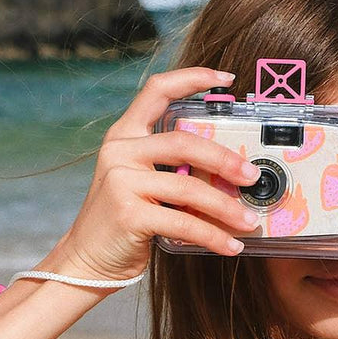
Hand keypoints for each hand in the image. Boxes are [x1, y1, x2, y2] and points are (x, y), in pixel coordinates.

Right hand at [40, 67, 261, 285]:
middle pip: (183, 142)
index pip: (156, 91)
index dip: (192, 78)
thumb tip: (229, 171)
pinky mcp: (129, 215)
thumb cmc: (123, 222)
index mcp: (124, 136)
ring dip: (226, 207)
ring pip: (189, 188)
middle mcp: (120, 152)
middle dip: (224, 159)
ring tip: (249, 220)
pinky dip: (213, 236)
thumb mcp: (141, 184)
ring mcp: (121, 182)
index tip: (226, 79)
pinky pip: (184, 223)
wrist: (86, 261)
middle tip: (251, 175)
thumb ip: (170, 168)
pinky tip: (231, 245)